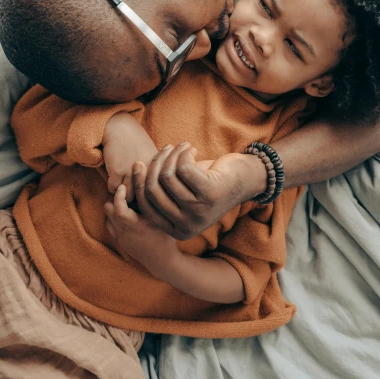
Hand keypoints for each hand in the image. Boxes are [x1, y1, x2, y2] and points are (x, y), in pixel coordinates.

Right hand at [102, 112, 157, 198]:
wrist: (120, 127)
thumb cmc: (135, 142)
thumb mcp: (152, 156)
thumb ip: (156, 174)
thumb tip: (154, 195)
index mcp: (160, 169)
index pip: (157, 193)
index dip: (149, 194)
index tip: (142, 188)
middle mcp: (148, 171)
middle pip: (143, 198)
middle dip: (136, 196)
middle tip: (130, 188)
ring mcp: (133, 172)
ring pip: (128, 196)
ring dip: (123, 192)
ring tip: (122, 183)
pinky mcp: (118, 171)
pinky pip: (114, 189)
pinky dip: (112, 186)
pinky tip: (113, 176)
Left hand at [104, 183, 177, 271]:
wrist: (163, 261)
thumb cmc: (167, 236)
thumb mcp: (164, 216)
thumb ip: (154, 197)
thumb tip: (146, 175)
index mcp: (136, 226)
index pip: (118, 209)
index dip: (118, 195)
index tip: (124, 185)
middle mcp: (125, 233)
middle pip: (108, 209)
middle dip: (114, 196)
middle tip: (126, 188)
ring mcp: (120, 238)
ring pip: (107, 216)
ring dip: (114, 206)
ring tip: (128, 199)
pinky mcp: (119, 241)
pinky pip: (110, 224)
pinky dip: (115, 216)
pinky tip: (128, 211)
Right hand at [133, 143, 267, 239]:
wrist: (245, 179)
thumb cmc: (210, 183)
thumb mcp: (184, 192)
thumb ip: (161, 191)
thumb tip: (134, 173)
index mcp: (177, 231)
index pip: (146, 206)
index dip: (138, 183)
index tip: (139, 163)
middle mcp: (186, 226)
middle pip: (153, 190)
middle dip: (155, 165)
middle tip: (166, 150)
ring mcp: (198, 212)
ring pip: (167, 177)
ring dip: (171, 155)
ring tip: (181, 147)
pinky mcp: (209, 194)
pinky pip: (182, 168)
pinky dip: (183, 154)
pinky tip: (191, 149)